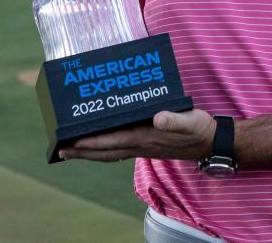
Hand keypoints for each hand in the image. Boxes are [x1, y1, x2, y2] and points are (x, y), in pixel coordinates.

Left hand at [58, 109, 215, 162]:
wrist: (211, 142)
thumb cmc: (199, 128)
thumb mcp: (190, 120)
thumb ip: (174, 120)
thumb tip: (158, 118)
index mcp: (146, 138)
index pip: (113, 141)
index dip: (92, 143)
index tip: (72, 143)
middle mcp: (141, 145)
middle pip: (105, 152)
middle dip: (83, 152)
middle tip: (61, 151)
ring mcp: (143, 148)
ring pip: (110, 153)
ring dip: (90, 152)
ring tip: (73, 150)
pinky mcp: (147, 146)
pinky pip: (120, 150)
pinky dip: (105, 149)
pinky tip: (101, 145)